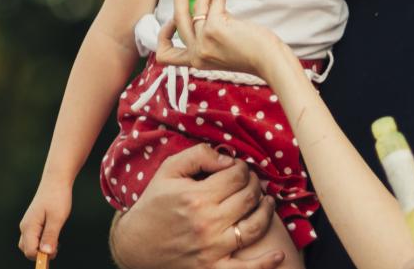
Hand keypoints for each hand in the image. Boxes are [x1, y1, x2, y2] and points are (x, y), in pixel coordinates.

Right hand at [18, 181, 72, 259]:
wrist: (56, 181)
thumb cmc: (57, 198)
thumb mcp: (57, 218)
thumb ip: (50, 236)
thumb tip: (46, 253)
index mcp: (29, 227)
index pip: (30, 251)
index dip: (42, 255)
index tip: (56, 249)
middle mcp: (25, 227)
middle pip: (27, 250)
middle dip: (41, 253)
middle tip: (57, 244)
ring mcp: (28, 224)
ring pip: (30, 245)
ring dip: (41, 247)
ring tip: (56, 238)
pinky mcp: (32, 222)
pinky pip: (33, 238)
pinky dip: (42, 241)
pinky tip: (53, 234)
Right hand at [109, 144, 282, 268]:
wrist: (135, 244)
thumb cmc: (153, 204)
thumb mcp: (169, 171)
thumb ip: (199, 156)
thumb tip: (228, 159)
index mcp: (197, 197)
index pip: (237, 176)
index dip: (243, 168)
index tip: (239, 169)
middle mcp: (207, 223)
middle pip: (249, 198)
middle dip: (256, 185)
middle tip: (253, 182)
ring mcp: (212, 248)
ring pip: (254, 227)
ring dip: (267, 212)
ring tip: (267, 203)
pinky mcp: (212, 268)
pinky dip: (266, 264)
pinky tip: (278, 255)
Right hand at [156, 0, 284, 79]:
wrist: (270, 61)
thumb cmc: (253, 55)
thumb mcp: (222, 50)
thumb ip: (210, 34)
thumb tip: (207, 2)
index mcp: (196, 61)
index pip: (166, 55)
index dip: (163, 37)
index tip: (171, 20)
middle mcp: (196, 53)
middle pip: (177, 18)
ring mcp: (204, 41)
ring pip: (195, 6)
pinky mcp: (216, 28)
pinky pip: (212, 1)